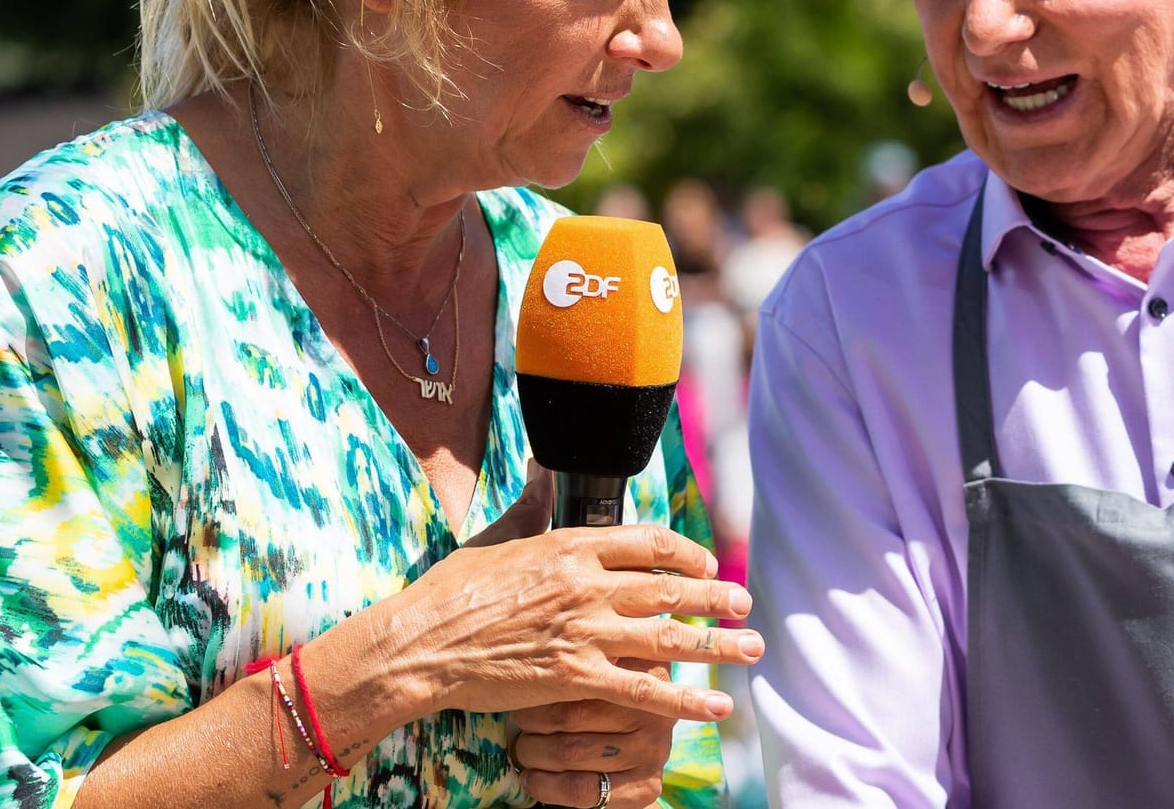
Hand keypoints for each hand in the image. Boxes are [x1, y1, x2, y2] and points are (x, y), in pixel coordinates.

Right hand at [376, 463, 762, 723]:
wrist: (421, 643)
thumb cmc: (451, 591)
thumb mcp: (498, 536)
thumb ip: (533, 506)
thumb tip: (543, 468)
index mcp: (572, 546)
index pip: (649, 543)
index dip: (686, 554)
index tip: (705, 565)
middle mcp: (588, 584)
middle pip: (670, 589)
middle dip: (715, 597)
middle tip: (746, 602)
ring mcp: (585, 631)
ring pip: (669, 636)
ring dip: (718, 643)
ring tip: (752, 647)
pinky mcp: (575, 677)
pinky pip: (643, 692)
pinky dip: (685, 700)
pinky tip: (717, 705)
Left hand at [509, 664, 676, 808]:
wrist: (628, 763)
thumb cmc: (602, 704)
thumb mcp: (610, 670)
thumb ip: (588, 655)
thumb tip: (534, 640)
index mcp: (650, 671)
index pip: (585, 671)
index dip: (544, 684)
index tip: (524, 688)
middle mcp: (658, 710)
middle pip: (572, 714)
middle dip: (532, 721)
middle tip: (519, 720)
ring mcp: (654, 751)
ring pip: (570, 752)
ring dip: (533, 753)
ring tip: (523, 747)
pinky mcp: (645, 787)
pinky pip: (579, 788)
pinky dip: (544, 785)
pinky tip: (531, 778)